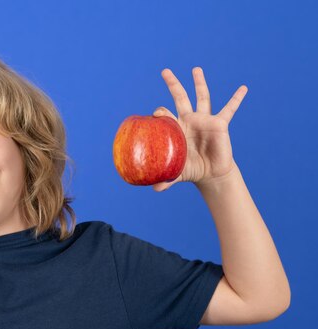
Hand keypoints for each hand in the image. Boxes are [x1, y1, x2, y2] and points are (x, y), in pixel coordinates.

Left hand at [151, 67, 247, 191]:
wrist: (210, 173)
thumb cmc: (192, 170)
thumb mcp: (177, 173)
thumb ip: (166, 179)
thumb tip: (155, 189)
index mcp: (175, 128)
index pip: (164, 114)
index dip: (160, 112)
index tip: (156, 113)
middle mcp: (188, 120)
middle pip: (179, 97)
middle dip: (172, 84)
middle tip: (165, 71)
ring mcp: (204, 120)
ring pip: (201, 97)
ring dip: (199, 83)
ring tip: (196, 69)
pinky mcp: (219, 124)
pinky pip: (229, 110)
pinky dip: (236, 99)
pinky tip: (243, 88)